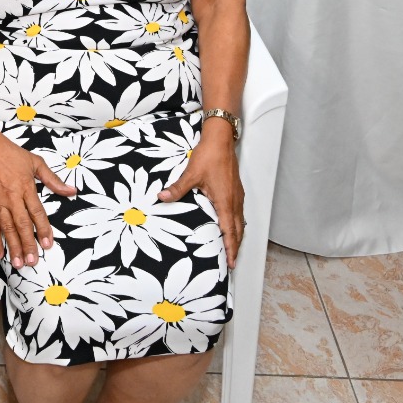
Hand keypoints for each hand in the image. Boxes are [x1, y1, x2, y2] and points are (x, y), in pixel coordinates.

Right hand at [0, 131, 75, 267]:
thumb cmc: (10, 154)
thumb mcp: (36, 163)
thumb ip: (53, 180)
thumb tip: (71, 191)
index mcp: (25, 187)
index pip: (36, 213)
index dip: (43, 229)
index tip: (48, 244)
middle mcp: (11, 198)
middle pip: (21, 225)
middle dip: (28, 244)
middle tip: (33, 261)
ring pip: (7, 229)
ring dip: (13, 247)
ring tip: (18, 263)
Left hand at [159, 126, 244, 266]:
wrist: (221, 140)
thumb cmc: (209, 155)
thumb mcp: (191, 174)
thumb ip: (177, 188)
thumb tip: (162, 197)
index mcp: (225, 201)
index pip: (230, 231)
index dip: (231, 248)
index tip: (231, 262)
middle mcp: (234, 201)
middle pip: (239, 230)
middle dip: (235, 247)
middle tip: (231, 261)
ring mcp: (237, 195)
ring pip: (240, 221)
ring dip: (237, 235)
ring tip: (231, 247)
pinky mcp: (236, 190)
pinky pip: (239, 212)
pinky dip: (237, 224)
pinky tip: (230, 224)